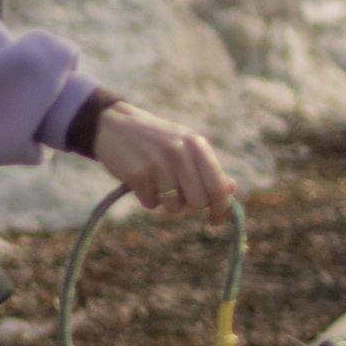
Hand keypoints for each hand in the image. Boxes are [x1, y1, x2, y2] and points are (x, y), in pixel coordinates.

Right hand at [92, 101, 236, 220]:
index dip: (220, 208)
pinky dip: (146, 198)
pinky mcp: (137, 173)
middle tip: (176, 192)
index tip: (215, 220)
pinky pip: (150, 203)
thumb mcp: (186, 146)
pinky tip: (141, 180)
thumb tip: (231, 190)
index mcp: (196, 145)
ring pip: (174, 207)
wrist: (115, 125)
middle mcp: (180, 152)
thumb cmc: (157, 141)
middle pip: (197, 202)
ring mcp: (158, 162)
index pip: (218, 187)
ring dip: (165, 202)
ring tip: (156, 182)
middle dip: (187, 203)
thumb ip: (208, 169)